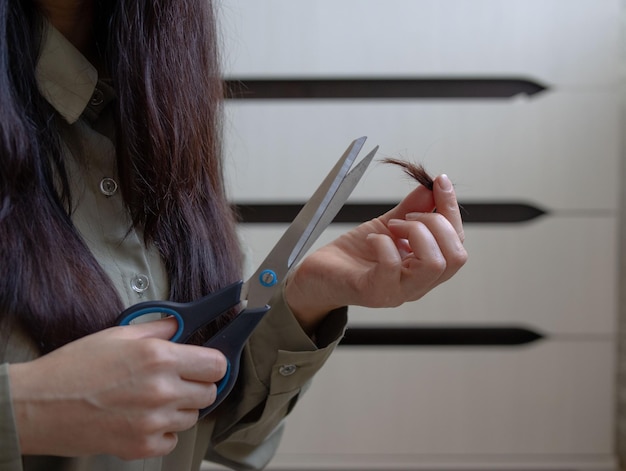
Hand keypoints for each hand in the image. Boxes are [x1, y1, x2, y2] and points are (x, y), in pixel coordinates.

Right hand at [9, 318, 226, 459]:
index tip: (206, 363)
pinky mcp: (141, 447)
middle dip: (198, 384)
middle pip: (210, 393)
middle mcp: (161, 391)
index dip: (213, 363)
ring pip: (192, 417)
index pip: (217, 364)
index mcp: (159, 358)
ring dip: (180, 408)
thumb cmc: (72, 368)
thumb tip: (181, 324)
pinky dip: (163, 432)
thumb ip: (158, 328)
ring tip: (152, 399)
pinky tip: (142, 418)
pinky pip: (172, 440)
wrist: (37, 406)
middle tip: (178, 379)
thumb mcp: (118, 334)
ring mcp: (153, 423)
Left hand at [286, 174, 466, 333]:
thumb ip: (411, 210)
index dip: (451, 209)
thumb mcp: (386, 226)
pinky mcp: (373, 291)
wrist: (320, 275)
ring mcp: (397, 292)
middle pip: (456, 256)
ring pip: (434, 263)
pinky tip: (372, 238)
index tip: (440, 182)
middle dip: (435, 223)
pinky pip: (391, 264)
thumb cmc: (354, 255)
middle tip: (406, 216)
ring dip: (416, 232)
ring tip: (392, 227)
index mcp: (425, 270)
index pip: (457, 243)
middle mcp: (417, 286)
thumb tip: (431, 188)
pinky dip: (383, 242)